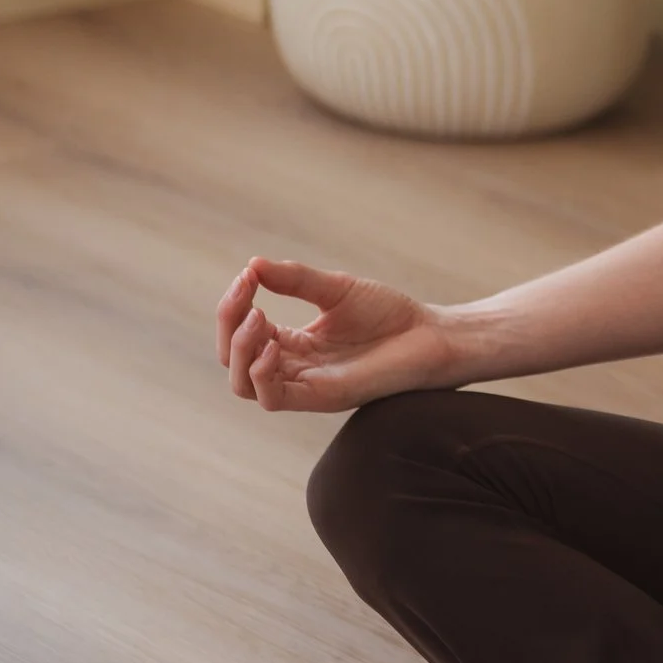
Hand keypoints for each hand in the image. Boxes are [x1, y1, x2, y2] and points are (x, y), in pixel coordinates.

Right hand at [214, 256, 455, 413]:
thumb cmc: (390, 314)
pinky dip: (261, 375)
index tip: (246, 274)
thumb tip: (252, 264)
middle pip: (233, 359)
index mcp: (292, 343)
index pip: (241, 332)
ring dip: (240, 349)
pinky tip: (271, 347)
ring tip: (257, 316)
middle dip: (229, 324)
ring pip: (244, 384)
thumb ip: (296, 280)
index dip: (234, 305)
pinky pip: (274, 399)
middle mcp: (293, 367)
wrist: (432, 334)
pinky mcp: (323, 397)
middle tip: (245, 290)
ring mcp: (306, 385)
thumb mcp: (336, 289)